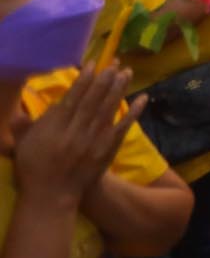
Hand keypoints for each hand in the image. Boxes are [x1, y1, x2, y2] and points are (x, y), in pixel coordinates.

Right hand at [12, 68, 142, 206]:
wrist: (52, 195)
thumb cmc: (34, 167)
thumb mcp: (23, 144)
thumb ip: (24, 124)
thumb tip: (19, 107)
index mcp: (54, 128)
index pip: (72, 99)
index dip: (84, 81)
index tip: (93, 64)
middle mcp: (75, 132)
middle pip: (93, 101)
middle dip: (105, 80)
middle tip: (114, 62)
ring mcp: (93, 141)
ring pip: (108, 110)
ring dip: (119, 90)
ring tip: (127, 72)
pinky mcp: (106, 150)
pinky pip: (122, 128)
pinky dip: (133, 113)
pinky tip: (142, 98)